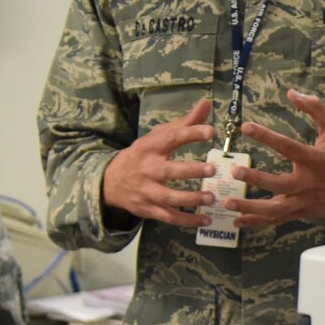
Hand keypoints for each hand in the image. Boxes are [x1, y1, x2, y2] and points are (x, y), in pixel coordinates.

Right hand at [101, 97, 218, 227]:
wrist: (111, 182)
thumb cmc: (143, 155)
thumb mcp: (158, 136)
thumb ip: (185, 123)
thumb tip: (207, 103)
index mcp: (150, 147)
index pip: (170, 139)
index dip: (190, 134)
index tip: (210, 132)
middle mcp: (147, 170)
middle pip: (168, 171)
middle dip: (190, 171)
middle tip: (212, 169)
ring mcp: (147, 192)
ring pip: (168, 198)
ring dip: (190, 199)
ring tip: (211, 197)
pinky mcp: (149, 210)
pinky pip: (169, 217)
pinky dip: (187, 221)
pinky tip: (206, 219)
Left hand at [228, 89, 324, 227]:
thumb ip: (315, 109)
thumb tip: (291, 93)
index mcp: (316, 160)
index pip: (287, 146)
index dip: (266, 136)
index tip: (246, 126)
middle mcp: (309, 183)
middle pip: (278, 184)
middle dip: (255, 179)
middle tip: (235, 171)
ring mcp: (305, 202)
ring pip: (274, 209)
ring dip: (250, 207)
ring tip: (228, 202)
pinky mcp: (303, 213)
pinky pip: (277, 219)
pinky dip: (257, 221)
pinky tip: (238, 220)